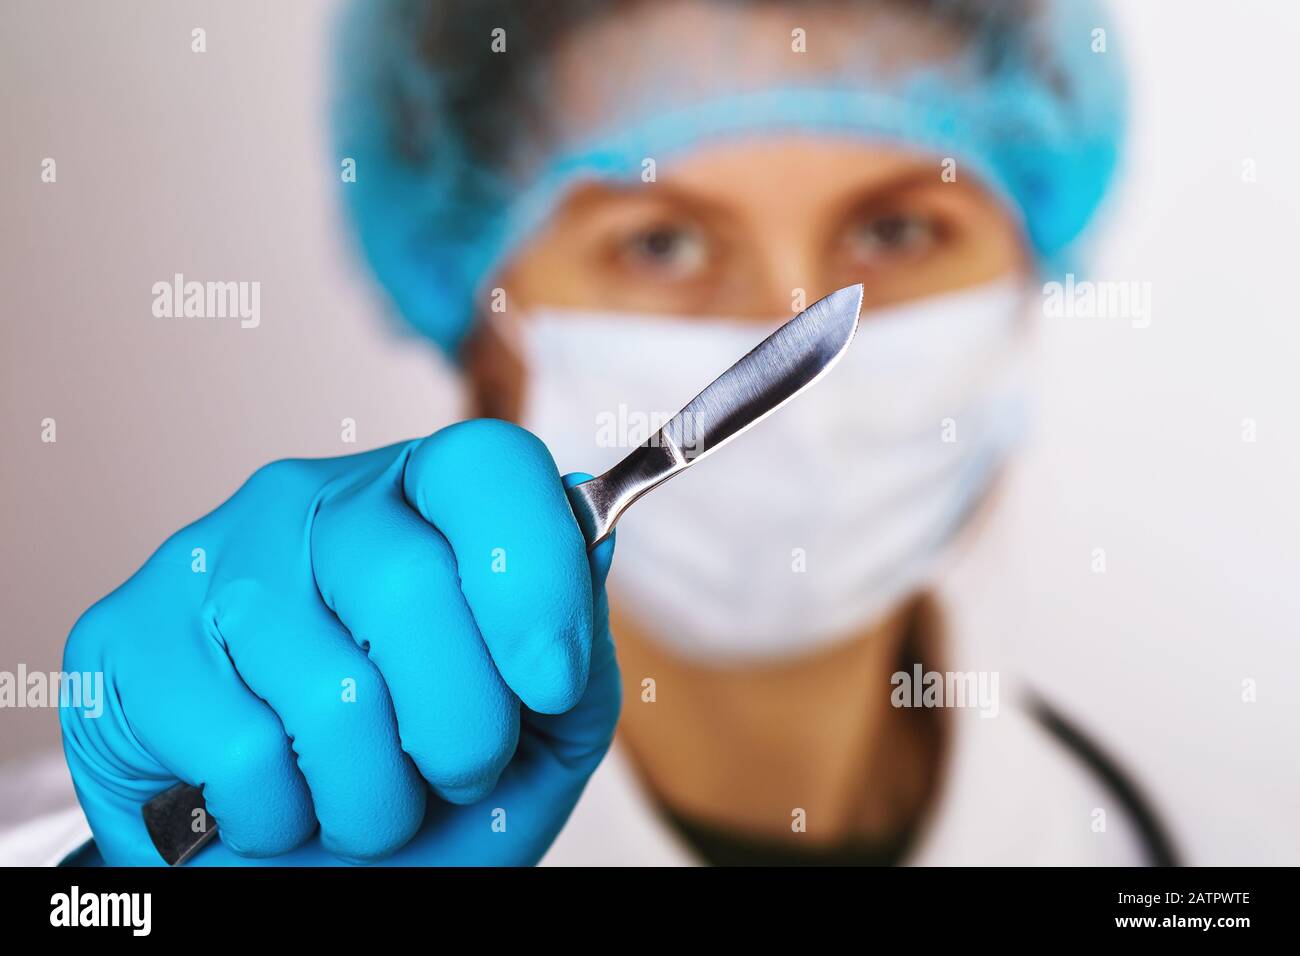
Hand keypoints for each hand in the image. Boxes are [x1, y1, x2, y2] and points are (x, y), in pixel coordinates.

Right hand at [60, 419, 618, 865]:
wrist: (313, 879)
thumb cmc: (432, 796)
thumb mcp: (544, 732)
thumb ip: (579, 642)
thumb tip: (591, 542)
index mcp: (423, 501)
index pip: (487, 465)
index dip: (533, 577)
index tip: (551, 683)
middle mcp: (313, 503)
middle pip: (411, 583)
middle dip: (461, 727)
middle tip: (450, 771)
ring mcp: (213, 560)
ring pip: (329, 693)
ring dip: (373, 798)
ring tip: (357, 796)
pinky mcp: (124, 638)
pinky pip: (239, 753)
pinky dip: (280, 818)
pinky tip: (271, 797)